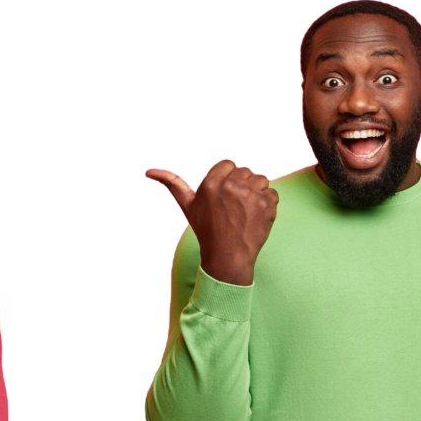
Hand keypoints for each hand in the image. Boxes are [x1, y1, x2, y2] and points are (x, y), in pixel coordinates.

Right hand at [145, 159, 278, 284]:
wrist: (227, 256)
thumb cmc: (206, 229)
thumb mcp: (187, 205)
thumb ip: (171, 183)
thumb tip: (148, 171)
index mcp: (211, 182)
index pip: (228, 164)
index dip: (228, 179)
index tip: (224, 197)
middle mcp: (230, 185)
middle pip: (245, 171)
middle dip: (242, 186)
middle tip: (234, 208)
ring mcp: (250, 194)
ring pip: (261, 179)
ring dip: (256, 193)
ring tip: (245, 211)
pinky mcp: (266, 204)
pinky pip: (272, 193)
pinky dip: (267, 205)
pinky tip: (255, 217)